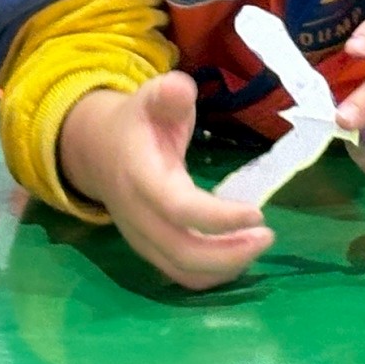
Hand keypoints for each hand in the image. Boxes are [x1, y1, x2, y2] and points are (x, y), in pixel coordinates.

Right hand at [62, 74, 273, 289]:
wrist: (97, 149)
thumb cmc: (138, 121)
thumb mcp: (151, 97)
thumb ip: (169, 93)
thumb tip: (181, 89)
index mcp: (140, 176)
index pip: (178, 207)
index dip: (218, 217)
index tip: (258, 213)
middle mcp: (137, 215)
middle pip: (182, 252)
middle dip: (229, 253)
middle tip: (267, 236)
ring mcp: (140, 237)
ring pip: (182, 270)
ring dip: (225, 267)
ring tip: (258, 244)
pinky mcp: (148, 249)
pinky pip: (180, 274)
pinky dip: (212, 274)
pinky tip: (239, 254)